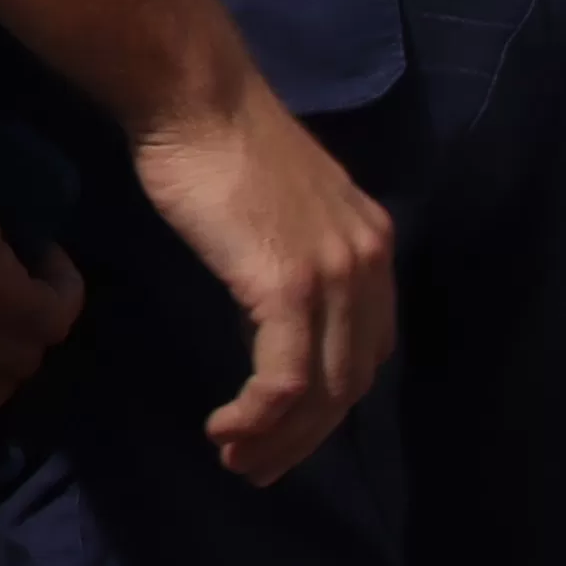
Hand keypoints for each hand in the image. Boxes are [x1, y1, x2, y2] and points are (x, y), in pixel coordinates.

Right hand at [124, 87, 393, 481]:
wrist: (194, 97)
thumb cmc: (213, 138)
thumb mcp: (275, 203)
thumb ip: (291, 251)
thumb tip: (267, 294)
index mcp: (371, 244)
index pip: (366, 346)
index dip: (330, 400)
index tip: (285, 428)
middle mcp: (369, 265)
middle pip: (353, 381)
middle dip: (307, 436)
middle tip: (258, 467)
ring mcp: (335, 278)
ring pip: (325, 391)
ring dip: (281, 439)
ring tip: (237, 461)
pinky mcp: (289, 288)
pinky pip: (287, 378)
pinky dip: (259, 416)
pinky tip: (226, 429)